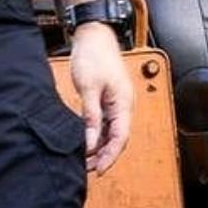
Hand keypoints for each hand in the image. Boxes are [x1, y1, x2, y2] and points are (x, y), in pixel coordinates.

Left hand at [70, 22, 133, 175]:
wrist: (93, 36)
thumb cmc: (92, 57)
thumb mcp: (88, 89)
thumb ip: (90, 117)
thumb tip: (89, 142)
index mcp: (123, 103)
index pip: (120, 137)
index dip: (110, 156)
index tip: (98, 170)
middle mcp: (123, 106)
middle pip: (116, 139)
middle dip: (103, 157)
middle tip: (86, 170)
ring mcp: (115, 104)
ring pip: (110, 134)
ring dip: (98, 149)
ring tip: (83, 162)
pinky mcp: (106, 102)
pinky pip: (104, 126)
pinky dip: (95, 138)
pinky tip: (84, 146)